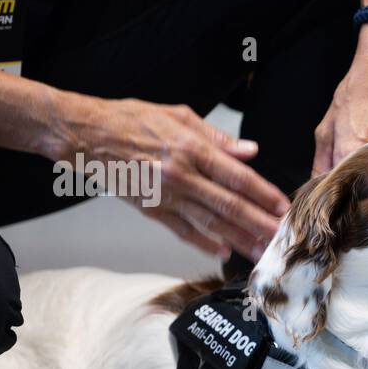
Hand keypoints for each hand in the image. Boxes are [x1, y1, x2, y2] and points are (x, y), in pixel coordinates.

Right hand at [64, 97, 289, 259]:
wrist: (85, 135)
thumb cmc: (131, 120)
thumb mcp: (178, 116)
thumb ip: (217, 138)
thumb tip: (249, 152)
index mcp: (190, 148)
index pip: (236, 176)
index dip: (263, 194)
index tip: (283, 207)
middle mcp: (181, 175)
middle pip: (229, 204)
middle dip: (259, 224)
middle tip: (283, 238)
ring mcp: (165, 195)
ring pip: (210, 222)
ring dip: (239, 239)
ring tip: (261, 251)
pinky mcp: (150, 209)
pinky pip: (181, 230)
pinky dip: (203, 243)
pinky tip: (222, 252)